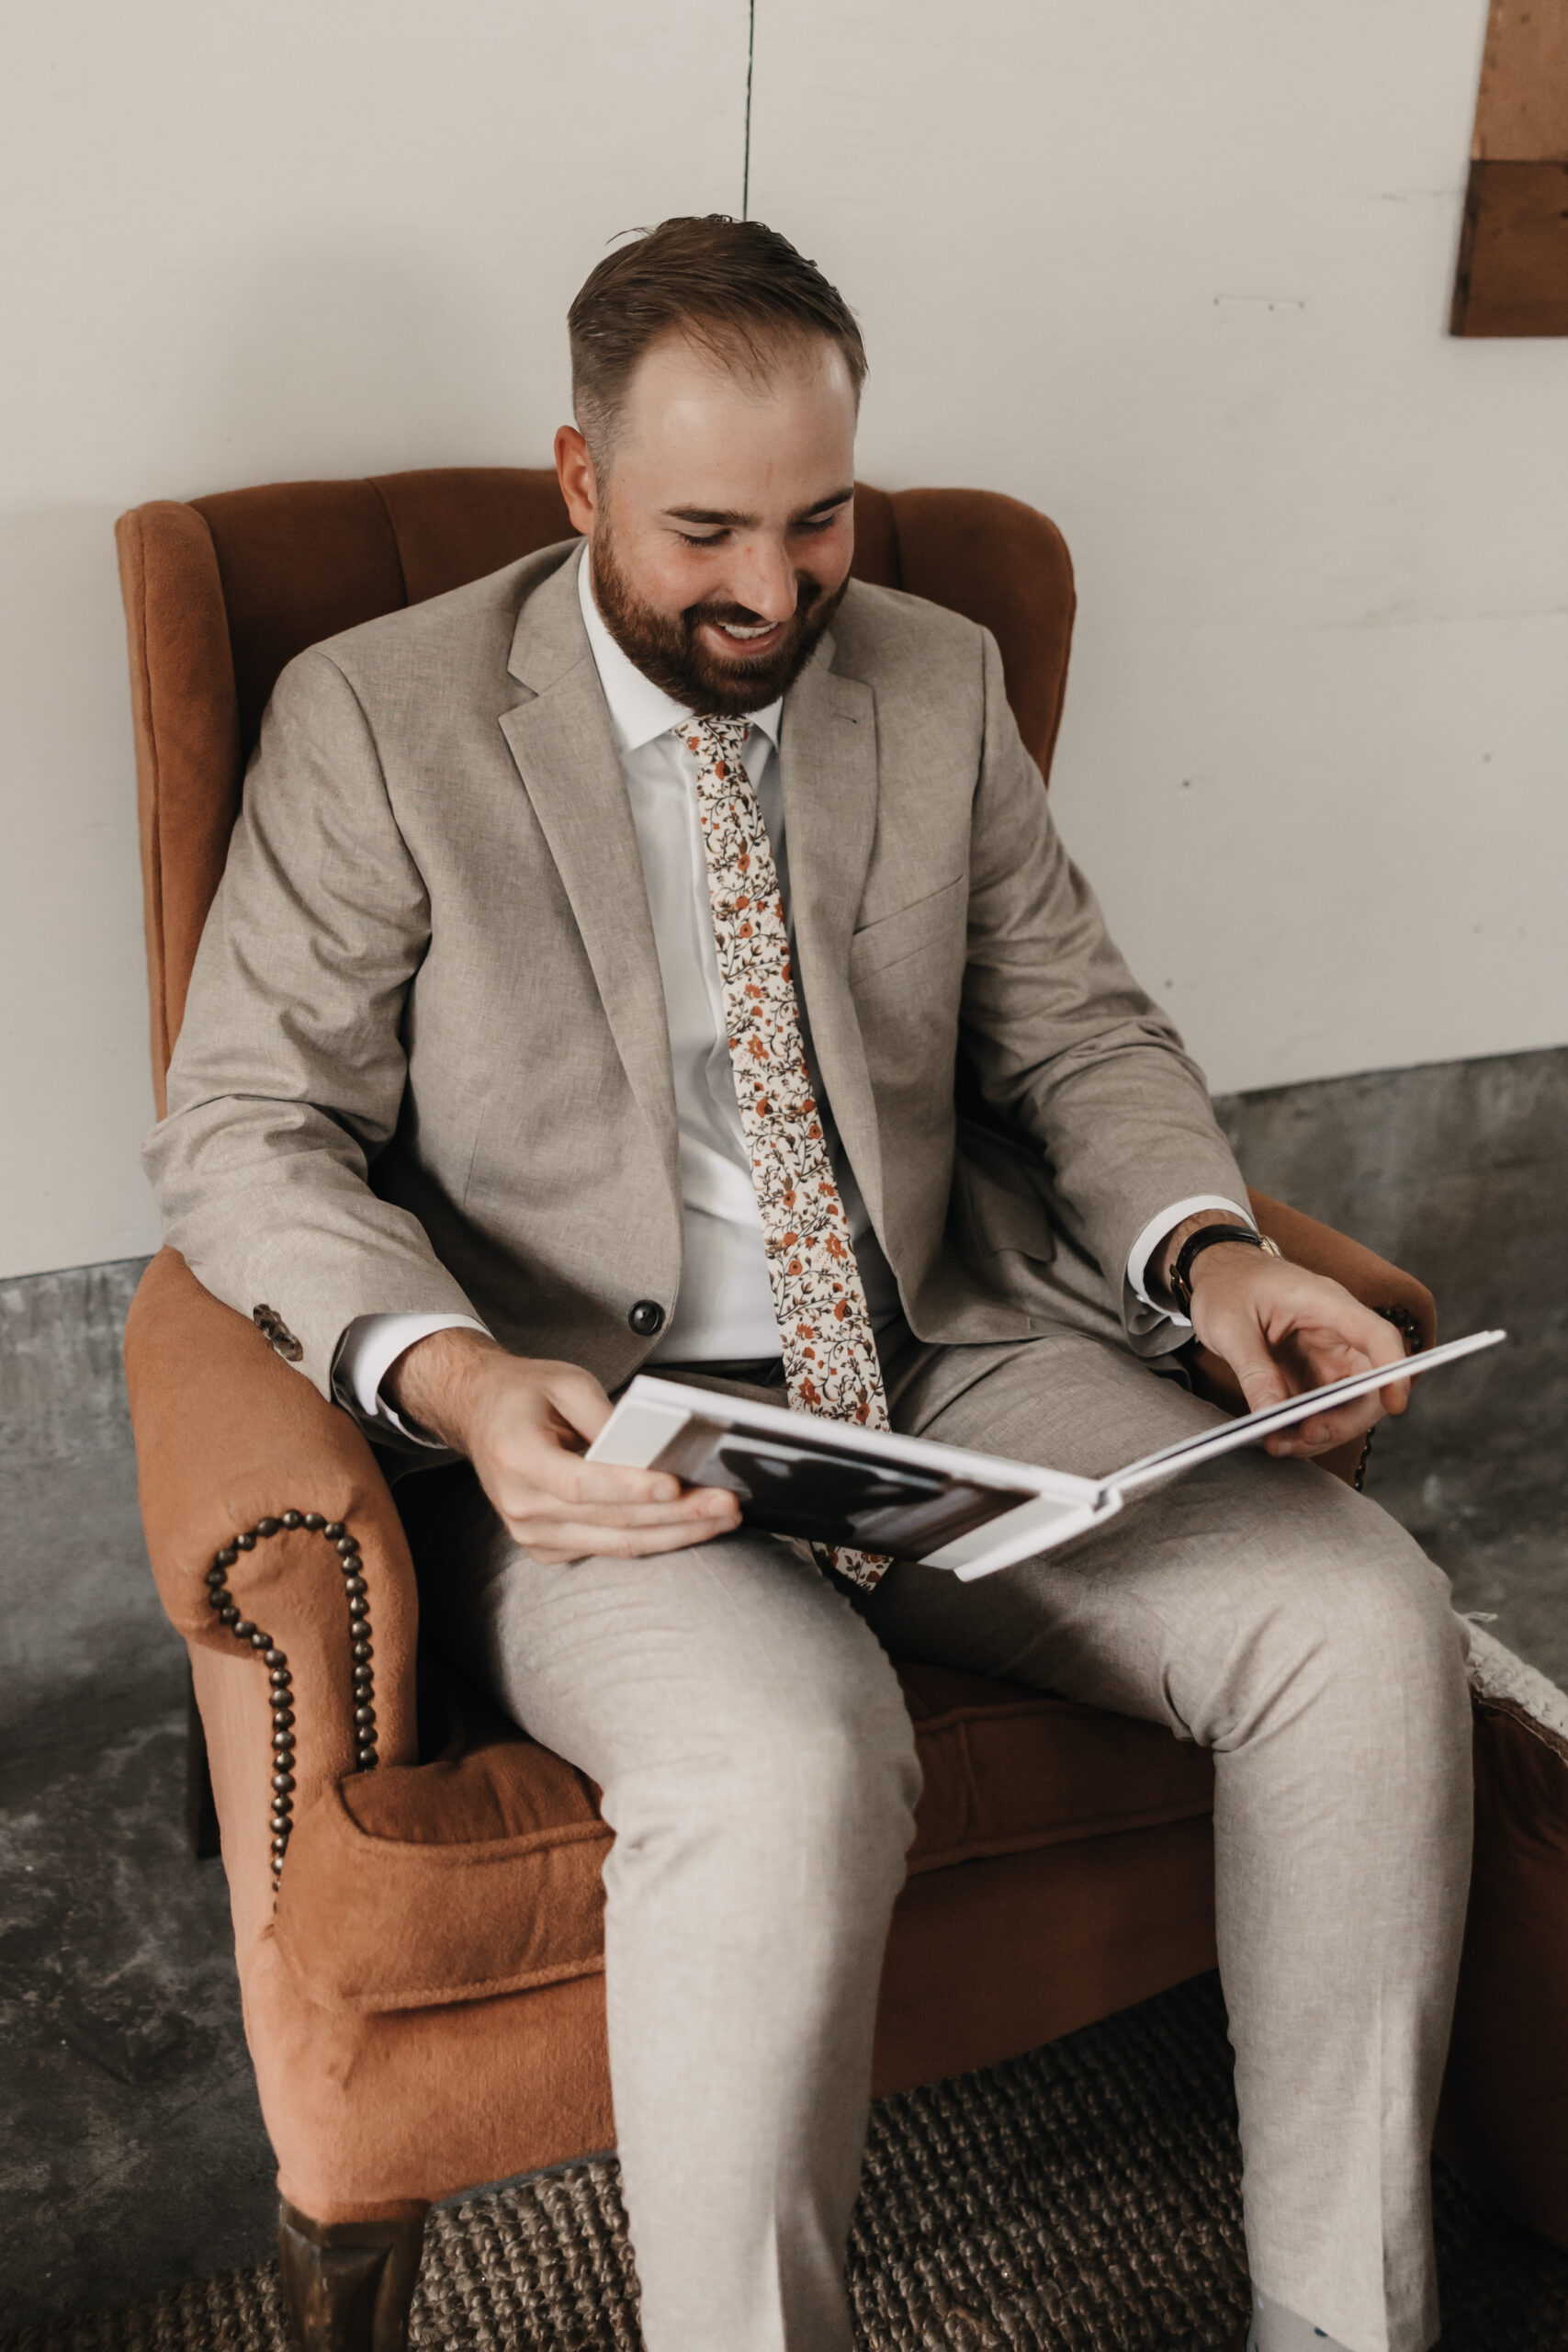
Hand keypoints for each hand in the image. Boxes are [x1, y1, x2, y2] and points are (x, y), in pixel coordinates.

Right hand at [385, 1329, 740, 1562]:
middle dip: (676, 1515)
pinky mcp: (546, 1547)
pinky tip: (687, 1527)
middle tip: (724, 1505)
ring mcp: (531, 1533)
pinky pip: (607, 1548)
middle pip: (610, 1521)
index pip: (580, 1484)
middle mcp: (520, 1504)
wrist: (480, 1415)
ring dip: (674, 1533)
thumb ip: (606, 1417)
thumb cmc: (521, 1396)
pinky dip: (650, 1538)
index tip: (673, 1486)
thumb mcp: (565, 1382)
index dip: (629, 1488)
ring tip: (719, 1518)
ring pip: (616, 1543)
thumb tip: (655, 1446)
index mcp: (516, 1457)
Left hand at [1181, 1241, 1411, 1458]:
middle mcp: (1338, 1332)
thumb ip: (1253, 1369)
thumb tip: (1272, 1414)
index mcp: (1327, 1304)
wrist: (1219, 1274)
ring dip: (1321, 1433)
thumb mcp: (1229, 1324)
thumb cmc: (1228, 1285)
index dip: (1394, 1371)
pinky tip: (1278, 1437)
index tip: (1394, 1405)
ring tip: (1278, 1443)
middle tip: (1306, 1436)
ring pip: (1347, 1405)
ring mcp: (1328, 1356)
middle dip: (1345, 1420)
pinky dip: (1305, 1430)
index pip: (1377, 1336)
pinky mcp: (1314, 1376)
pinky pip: (1323, 1410)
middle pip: (1369, 1383)